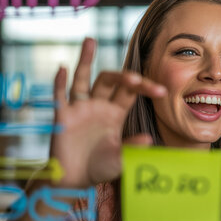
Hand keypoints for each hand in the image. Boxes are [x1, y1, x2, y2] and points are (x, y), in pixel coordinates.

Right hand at [49, 38, 165, 187]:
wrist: (74, 181)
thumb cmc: (100, 168)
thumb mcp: (120, 159)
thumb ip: (132, 147)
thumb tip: (149, 140)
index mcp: (116, 113)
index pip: (131, 91)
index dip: (145, 87)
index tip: (161, 91)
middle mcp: (98, 106)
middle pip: (110, 80)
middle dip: (123, 77)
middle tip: (134, 79)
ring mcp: (79, 109)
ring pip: (83, 79)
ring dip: (85, 60)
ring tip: (90, 40)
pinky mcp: (63, 116)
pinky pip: (60, 96)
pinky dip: (59, 82)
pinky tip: (63, 68)